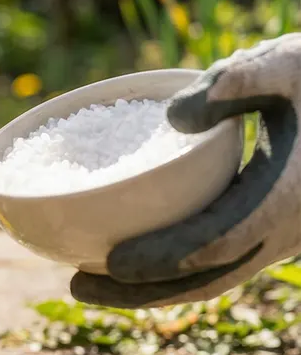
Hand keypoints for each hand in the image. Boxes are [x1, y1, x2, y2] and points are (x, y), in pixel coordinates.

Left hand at [71, 33, 300, 307]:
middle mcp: (288, 229)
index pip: (220, 240)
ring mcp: (281, 238)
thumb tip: (172, 115)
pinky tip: (125, 263)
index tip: (114, 263)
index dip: (166, 256)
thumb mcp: (288, 63)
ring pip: (214, 279)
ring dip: (151, 291)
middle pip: (208, 278)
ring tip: (84, 285)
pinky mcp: (270, 233)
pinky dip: (172, 272)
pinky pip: (219, 265)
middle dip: (141, 291)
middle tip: (75, 287)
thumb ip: (238, 81)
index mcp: (289, 195)